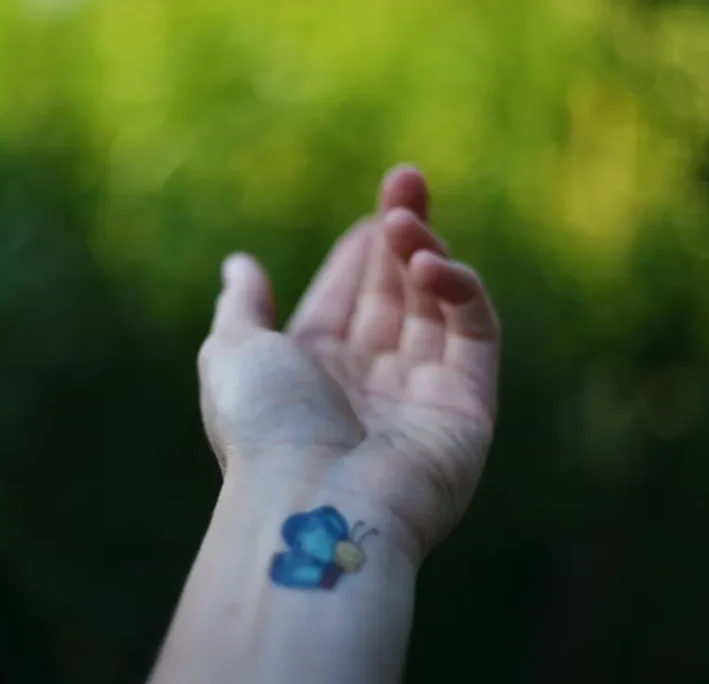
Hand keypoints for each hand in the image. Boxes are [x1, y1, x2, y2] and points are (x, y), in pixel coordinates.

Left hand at [197, 165, 499, 560]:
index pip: (349, 297)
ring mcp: (423, 391)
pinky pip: (475, 331)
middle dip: (402, 232)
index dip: (361, 253)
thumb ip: (242, 307)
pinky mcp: (469, 403)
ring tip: (404, 216)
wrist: (313, 503)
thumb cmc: (264, 429)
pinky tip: (428, 262)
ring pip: (437, 305)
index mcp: (316, 370)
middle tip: (407, 176)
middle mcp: (371, 379)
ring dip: (425, 251)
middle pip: (397, 293)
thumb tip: (241, 263)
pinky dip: (460, 288)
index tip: (374, 209)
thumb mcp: (233, 354)